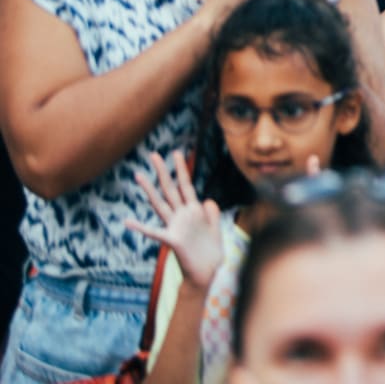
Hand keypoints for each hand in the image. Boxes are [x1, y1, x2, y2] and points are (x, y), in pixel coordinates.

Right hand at [125, 150, 223, 290]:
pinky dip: (141, 228)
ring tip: (138, 175)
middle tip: (154, 154)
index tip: (176, 152)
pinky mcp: (173, 241)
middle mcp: (182, 217)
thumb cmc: (210, 253)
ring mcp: (175, 227)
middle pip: (171, 190)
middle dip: (163, 172)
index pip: (186, 186)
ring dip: (150, 190)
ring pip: (160, 204)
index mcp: (194, 212)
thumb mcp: (215, 229)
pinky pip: (155, 233)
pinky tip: (127, 222)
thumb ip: (212, 214)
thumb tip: (207, 200)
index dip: (182, 170)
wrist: (207, 274)